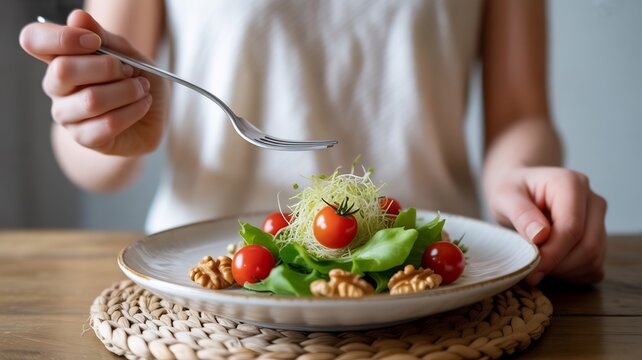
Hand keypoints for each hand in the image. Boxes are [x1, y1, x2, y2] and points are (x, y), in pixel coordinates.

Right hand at [19, 9, 167, 155]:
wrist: (155, 116)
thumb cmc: (137, 82)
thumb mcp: (128, 54)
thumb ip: (104, 37)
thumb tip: (78, 17)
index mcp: (60, 58)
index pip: (34, 40)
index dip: (62, 37)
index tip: (95, 42)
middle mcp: (56, 87)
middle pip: (63, 70)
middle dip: (107, 67)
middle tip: (130, 71)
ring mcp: (67, 115)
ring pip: (91, 100)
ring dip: (127, 91)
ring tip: (142, 89)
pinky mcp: (84, 138)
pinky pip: (107, 123)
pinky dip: (133, 111)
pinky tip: (143, 104)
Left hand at [486, 166, 606, 285]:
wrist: (520, 190)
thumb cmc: (512, 191)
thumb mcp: (505, 197)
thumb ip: (521, 213)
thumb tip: (540, 235)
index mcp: (571, 184)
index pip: (571, 227)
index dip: (552, 253)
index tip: (531, 269)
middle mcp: (592, 200)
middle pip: (588, 246)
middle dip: (558, 264)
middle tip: (531, 270)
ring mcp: (599, 220)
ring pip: (593, 258)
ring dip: (564, 271)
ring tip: (537, 264)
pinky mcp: (599, 237)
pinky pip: (594, 267)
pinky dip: (572, 274)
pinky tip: (550, 266)